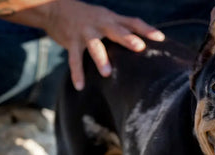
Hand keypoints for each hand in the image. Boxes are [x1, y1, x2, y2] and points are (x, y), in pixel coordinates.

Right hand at [44, 0, 163, 89]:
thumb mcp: (107, 18)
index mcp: (112, 19)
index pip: (133, 22)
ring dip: (100, 59)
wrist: (54, 8)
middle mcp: (100, 23)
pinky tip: (80, 86)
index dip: (147, 29)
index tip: (160, 38)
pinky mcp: (71, 41)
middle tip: (139, 47)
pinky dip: (77, 73)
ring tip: (107, 73)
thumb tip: (146, 46)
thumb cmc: (88, 18)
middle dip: (127, 38)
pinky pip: (74, 59)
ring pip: (94, 45)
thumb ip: (124, 29)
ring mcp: (85, 32)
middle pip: (116, 30)